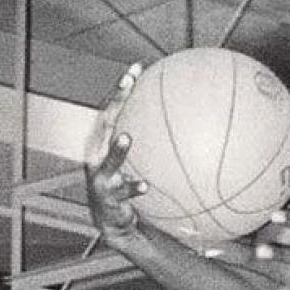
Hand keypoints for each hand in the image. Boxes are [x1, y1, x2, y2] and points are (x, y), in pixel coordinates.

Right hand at [85, 62, 148, 250]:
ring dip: (116, 149)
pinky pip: (122, 192)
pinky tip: (145, 186)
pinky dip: (133, 187)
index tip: (137, 67)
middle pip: (105, 122)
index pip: (113, 108)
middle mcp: (98, 155)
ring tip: (126, 137)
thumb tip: (191, 125)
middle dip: (116, 101)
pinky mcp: (108, 198)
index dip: (122, 87)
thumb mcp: (143, 163)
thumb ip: (157, 145)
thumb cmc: (130, 185)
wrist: (115, 222)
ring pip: (107, 160)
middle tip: (129, 83)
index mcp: (107, 143)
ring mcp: (101, 177)